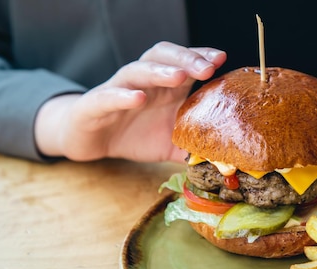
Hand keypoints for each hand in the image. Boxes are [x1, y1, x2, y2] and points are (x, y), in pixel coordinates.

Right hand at [35, 42, 226, 162]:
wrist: (91, 140)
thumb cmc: (135, 135)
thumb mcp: (171, 145)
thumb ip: (195, 149)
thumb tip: (224, 164)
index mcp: (164, 86)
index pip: (183, 61)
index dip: (201, 56)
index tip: (221, 59)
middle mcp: (143, 82)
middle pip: (163, 57)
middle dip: (186, 59)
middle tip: (207, 67)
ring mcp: (118, 90)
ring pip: (137, 70)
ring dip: (160, 71)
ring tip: (179, 76)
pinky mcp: (94, 105)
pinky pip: (108, 96)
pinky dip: (123, 95)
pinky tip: (138, 98)